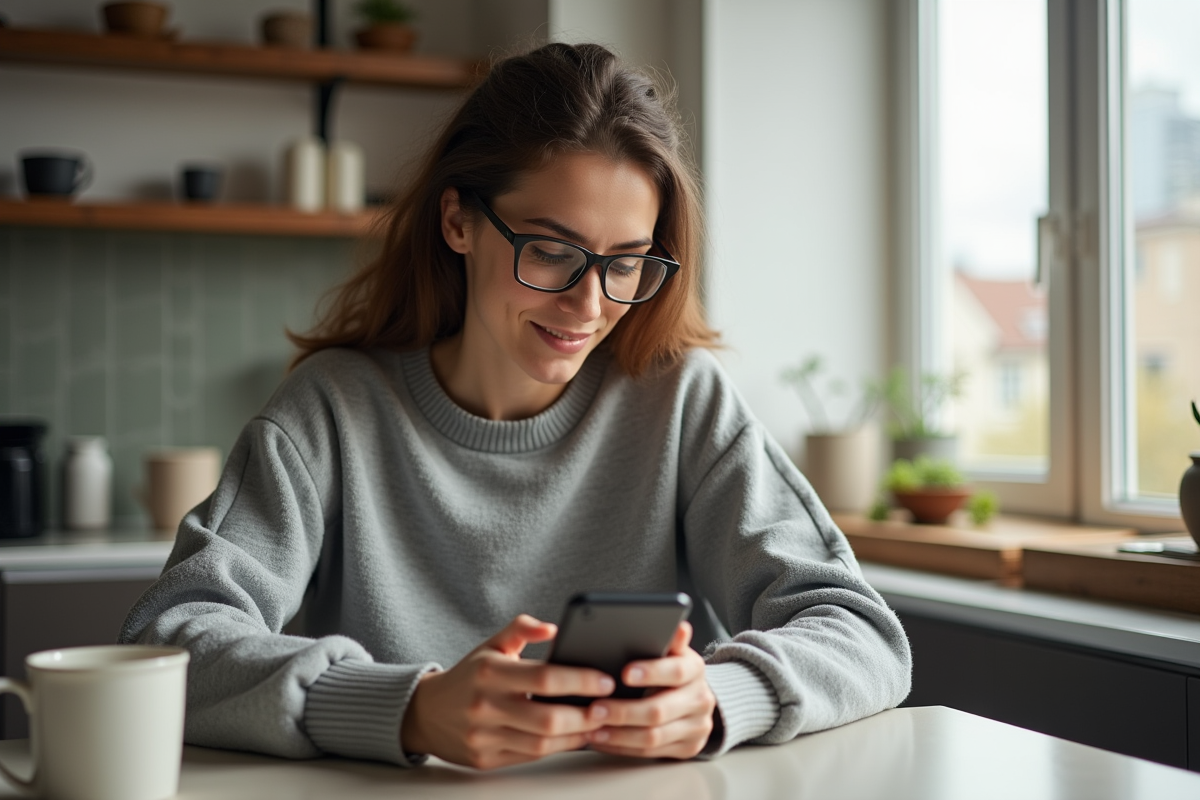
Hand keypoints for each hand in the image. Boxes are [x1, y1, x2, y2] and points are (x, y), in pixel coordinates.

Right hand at [400, 614, 614, 769]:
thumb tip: (553, 628)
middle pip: (547, 718)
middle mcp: (486, 705)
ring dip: (577, 735)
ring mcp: (484, 736)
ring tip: (599, 723)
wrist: (425, 713)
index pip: (544, 678)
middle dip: (585, 715)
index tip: (605, 680)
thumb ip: (521, 628)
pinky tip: (575, 738)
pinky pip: (530, 757)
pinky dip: (557, 749)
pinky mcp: (485, 759)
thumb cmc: (469, 676)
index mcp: (490, 672)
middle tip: (609, 707)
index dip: (579, 681)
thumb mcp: (491, 645)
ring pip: (542, 743)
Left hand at [584, 621, 716, 759]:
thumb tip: (679, 627)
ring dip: (618, 734)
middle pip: (659, 711)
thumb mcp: (673, 651)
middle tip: (594, 709)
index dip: (650, 672)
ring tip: (592, 728)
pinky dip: (622, 747)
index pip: (676, 671)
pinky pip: (650, 754)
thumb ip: (670, 641)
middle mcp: (701, 700)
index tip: (624, 674)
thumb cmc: (672, 670)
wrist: (696, 698)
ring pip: (653, 737)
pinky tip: (603, 740)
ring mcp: (696, 728)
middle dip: (623, 711)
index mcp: (696, 670)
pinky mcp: (687, 748)